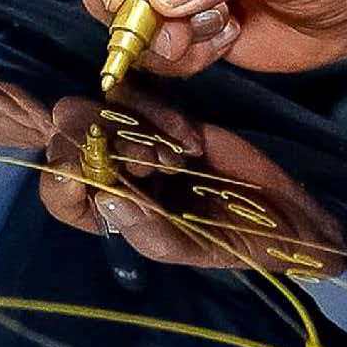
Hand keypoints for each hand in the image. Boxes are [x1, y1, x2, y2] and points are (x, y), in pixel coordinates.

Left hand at [30, 91, 346, 280]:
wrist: (285, 211)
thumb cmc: (235, 239)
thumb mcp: (191, 246)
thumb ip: (148, 230)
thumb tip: (105, 198)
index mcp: (108, 216)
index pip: (60, 192)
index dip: (62, 173)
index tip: (87, 164)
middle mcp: (113, 175)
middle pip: (70, 142)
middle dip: (100, 143)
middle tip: (146, 160)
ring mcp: (137, 142)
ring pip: (104, 114)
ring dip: (137, 130)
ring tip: (178, 158)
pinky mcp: (166, 117)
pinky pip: (142, 99)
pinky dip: (162, 114)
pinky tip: (192, 141)